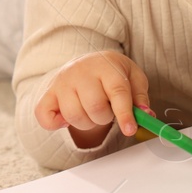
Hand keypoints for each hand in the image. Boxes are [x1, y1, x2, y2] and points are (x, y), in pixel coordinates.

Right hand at [34, 51, 150, 148]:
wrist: (87, 63)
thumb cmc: (112, 73)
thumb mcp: (133, 78)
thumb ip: (140, 97)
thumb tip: (146, 115)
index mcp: (106, 66)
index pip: (117, 92)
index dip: (124, 114)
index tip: (129, 129)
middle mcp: (81, 71)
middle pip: (95, 107)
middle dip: (105, 117)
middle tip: (107, 110)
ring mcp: (62, 82)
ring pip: (74, 116)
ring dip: (87, 123)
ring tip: (91, 112)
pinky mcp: (47, 94)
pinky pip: (45, 117)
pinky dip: (56, 124)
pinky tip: (67, 118)